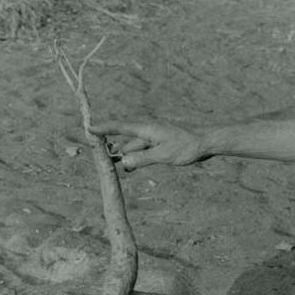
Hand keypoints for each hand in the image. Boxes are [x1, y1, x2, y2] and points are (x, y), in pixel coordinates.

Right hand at [89, 120, 204, 169]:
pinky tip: (131, 166)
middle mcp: (147, 131)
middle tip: (98, 156)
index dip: (103, 128)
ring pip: (133, 147)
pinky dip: (136, 157)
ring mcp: (153, 137)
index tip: (88, 128)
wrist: (206, 141)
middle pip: (124, 140)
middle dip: (112, 148)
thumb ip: (143, 159)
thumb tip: (124, 163)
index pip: (119, 127)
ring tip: (114, 167)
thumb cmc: (187, 146)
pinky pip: (142, 150)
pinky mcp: (159, 144)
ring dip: (126, 156)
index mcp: (146, 128)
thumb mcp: (164, 155)